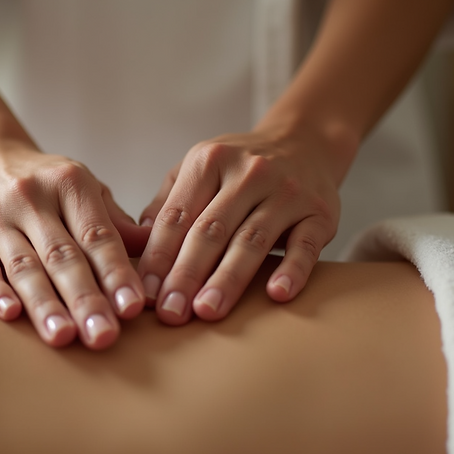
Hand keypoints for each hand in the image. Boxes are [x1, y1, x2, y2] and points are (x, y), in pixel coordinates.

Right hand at [0, 138, 149, 349]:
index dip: (115, 273)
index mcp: (69, 183)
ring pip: (24, 266)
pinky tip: (10, 314)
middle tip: (104, 336)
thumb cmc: (46, 185)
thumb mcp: (83, 189)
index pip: (96, 235)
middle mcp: (30, 198)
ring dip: (45, 304)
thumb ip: (115, 223)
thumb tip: (159, 254)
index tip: (133, 308)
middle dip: (85, 299)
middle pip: (62, 256)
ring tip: (63, 337)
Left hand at [136, 127, 347, 324]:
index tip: (145, 292)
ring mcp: (287, 193)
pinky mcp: (319, 213)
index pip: (178, 215)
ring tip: (207, 311)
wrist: (306, 141)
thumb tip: (134, 244)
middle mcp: (249, 173)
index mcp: (210, 161)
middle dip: (187, 274)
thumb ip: (167, 203)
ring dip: (227, 279)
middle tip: (170, 312)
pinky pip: (305, 246)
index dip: (158, 256)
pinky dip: (292, 270)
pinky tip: (276, 294)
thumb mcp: (199, 169)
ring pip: (252, 240)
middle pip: (211, 230)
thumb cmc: (240, 167)